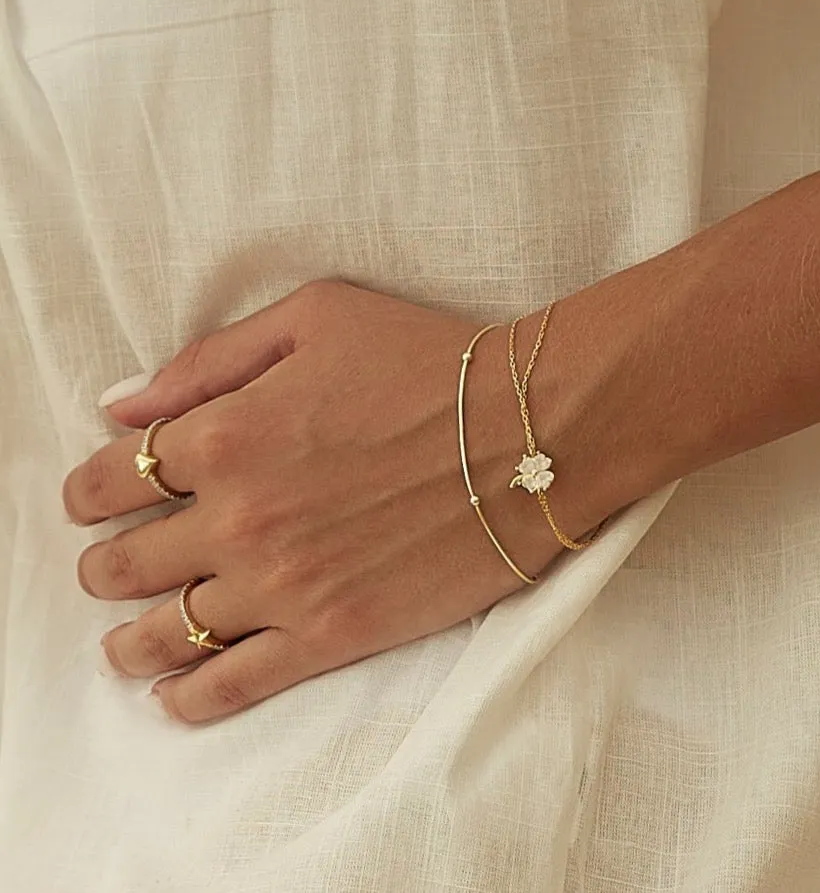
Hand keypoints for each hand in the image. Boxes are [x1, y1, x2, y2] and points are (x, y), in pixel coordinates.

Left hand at [63, 281, 584, 723]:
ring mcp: (285, 584)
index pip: (110, 477)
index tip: (95, 500)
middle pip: (124, 563)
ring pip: (165, 633)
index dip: (88, 492)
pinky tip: (175, 694)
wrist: (535, 429)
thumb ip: (209, 359)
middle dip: (103, 565)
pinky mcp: (334, 634)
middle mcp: (239, 517)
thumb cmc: (431, 362)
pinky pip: (233, 686)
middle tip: (111, 566)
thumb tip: (119, 402)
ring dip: (127, 640)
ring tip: (124, 643)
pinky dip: (190, 698)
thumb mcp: (318, 318)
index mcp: (226, 433)